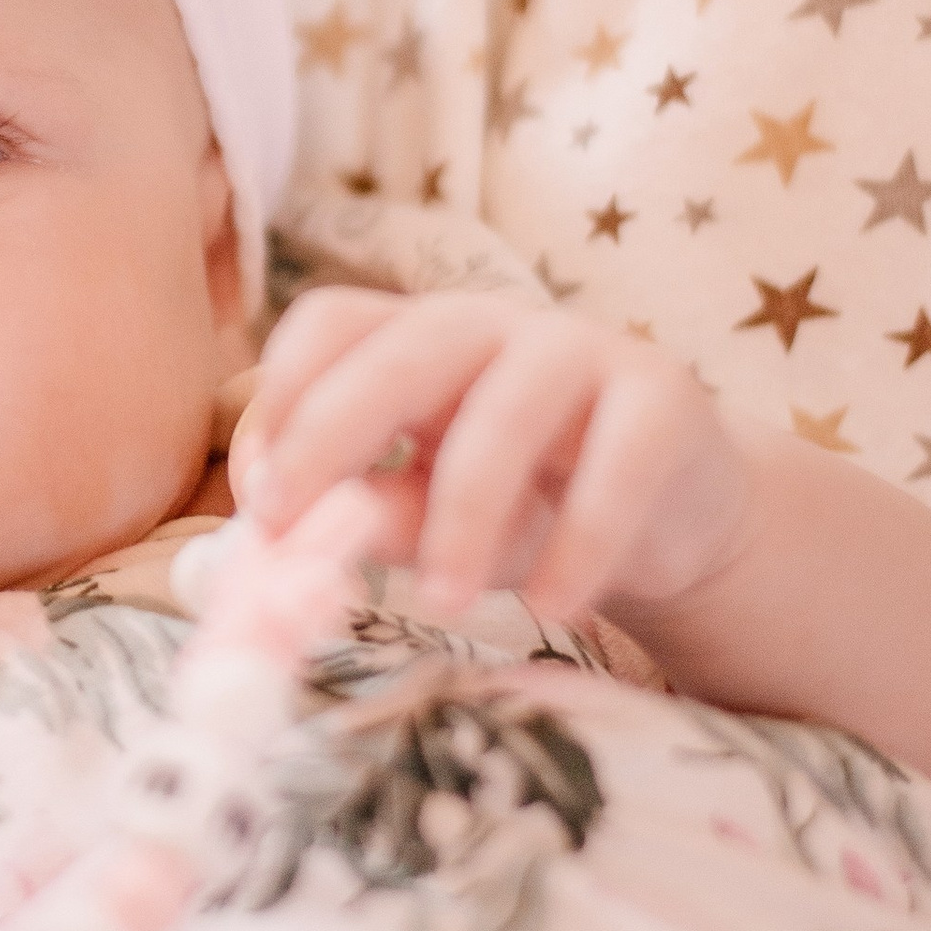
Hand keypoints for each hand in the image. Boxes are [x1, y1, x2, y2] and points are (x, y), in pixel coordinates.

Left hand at [232, 286, 753, 624]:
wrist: (673, 515)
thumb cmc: (531, 507)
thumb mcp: (438, 515)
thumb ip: (378, 516)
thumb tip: (295, 540)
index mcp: (419, 337)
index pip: (330, 323)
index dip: (280, 396)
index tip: (257, 495)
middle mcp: (493, 324)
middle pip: (403, 352)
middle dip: (332, 434)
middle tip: (290, 525)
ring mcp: (583, 349)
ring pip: (505, 415)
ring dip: (463, 517)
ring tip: (441, 602)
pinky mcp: (663, 398)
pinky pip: (615, 465)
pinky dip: (580, 542)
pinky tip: (555, 606)